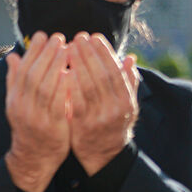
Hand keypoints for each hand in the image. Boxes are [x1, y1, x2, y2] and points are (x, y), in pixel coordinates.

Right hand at [4, 32, 70, 191]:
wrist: (34, 157)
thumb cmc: (30, 126)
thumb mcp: (18, 102)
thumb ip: (16, 80)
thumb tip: (12, 56)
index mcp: (14, 99)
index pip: (21, 70)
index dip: (32, 52)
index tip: (43, 35)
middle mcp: (21, 107)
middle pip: (32, 75)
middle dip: (45, 54)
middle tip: (58, 37)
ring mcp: (35, 117)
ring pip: (44, 87)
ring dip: (55, 66)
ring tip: (67, 49)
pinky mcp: (51, 126)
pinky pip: (57, 104)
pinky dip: (63, 88)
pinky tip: (71, 74)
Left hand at [67, 33, 138, 175]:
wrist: (103, 154)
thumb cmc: (113, 123)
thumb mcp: (125, 104)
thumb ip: (128, 82)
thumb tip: (130, 58)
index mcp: (127, 100)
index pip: (116, 71)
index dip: (105, 53)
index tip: (94, 37)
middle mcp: (115, 108)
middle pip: (101, 76)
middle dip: (89, 54)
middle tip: (78, 37)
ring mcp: (99, 117)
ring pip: (88, 87)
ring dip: (77, 65)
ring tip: (68, 48)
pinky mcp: (82, 125)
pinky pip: (74, 102)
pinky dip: (69, 86)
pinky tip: (61, 71)